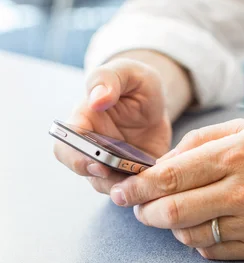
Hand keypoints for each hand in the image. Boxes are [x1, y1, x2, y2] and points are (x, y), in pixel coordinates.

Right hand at [54, 57, 171, 193]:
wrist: (157, 103)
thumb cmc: (136, 84)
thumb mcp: (128, 73)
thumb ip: (109, 79)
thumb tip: (97, 100)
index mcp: (83, 123)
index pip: (65, 147)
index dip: (76, 158)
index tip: (97, 162)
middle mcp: (91, 148)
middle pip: (83, 172)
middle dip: (99, 178)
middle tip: (119, 176)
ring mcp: (110, 165)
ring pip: (108, 185)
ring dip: (123, 186)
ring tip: (143, 181)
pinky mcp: (131, 175)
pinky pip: (133, 189)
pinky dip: (143, 188)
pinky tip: (158, 180)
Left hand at [108, 119, 243, 258]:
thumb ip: (199, 141)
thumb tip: (161, 165)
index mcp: (235, 156)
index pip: (170, 177)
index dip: (137, 187)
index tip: (121, 192)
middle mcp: (242, 192)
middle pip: (173, 211)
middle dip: (146, 212)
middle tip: (140, 208)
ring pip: (189, 236)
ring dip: (172, 228)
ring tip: (176, 214)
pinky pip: (211, 252)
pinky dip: (198, 241)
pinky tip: (205, 225)